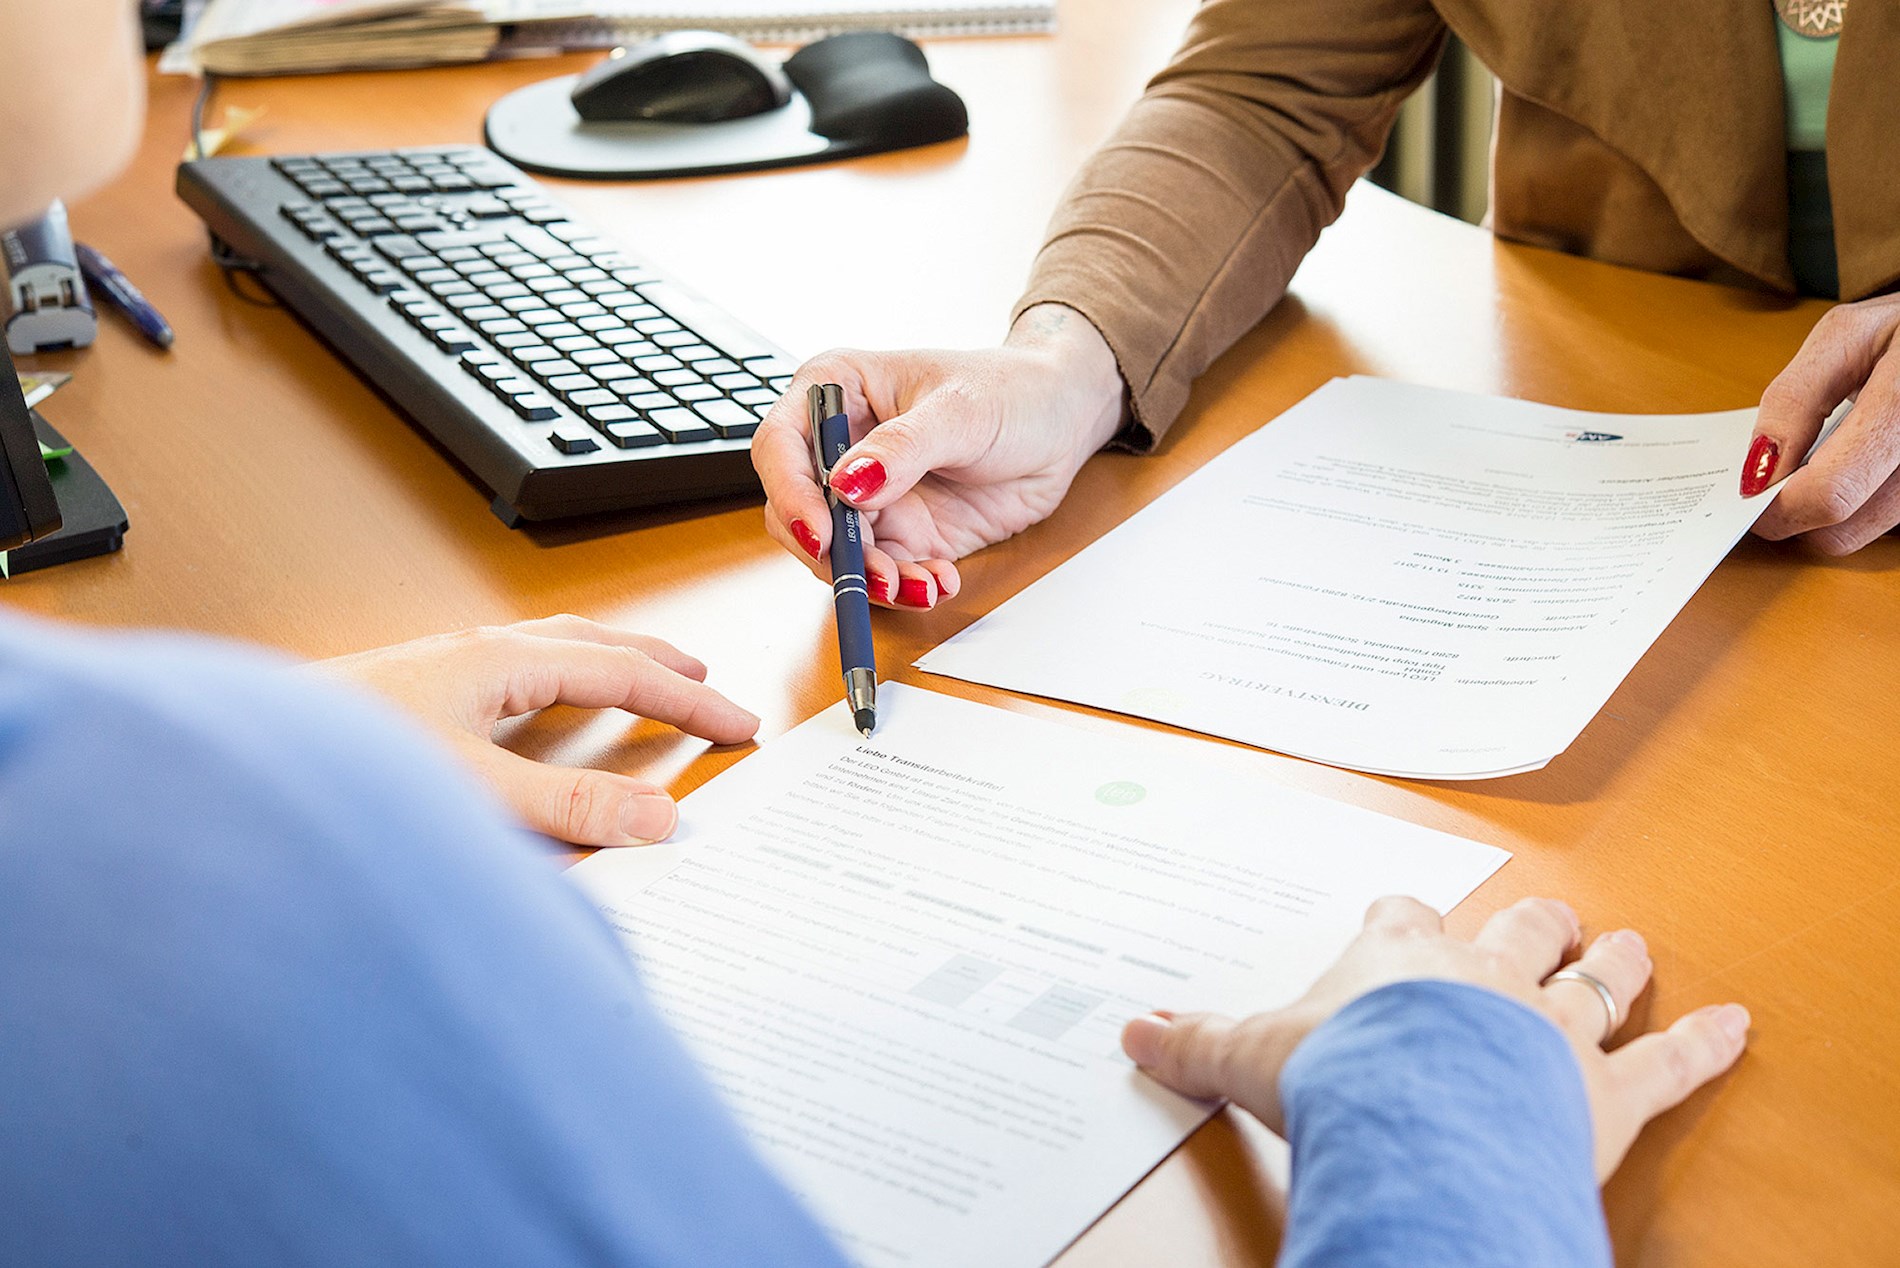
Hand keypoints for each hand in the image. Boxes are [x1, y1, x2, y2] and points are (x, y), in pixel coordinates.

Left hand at [314, 615, 758, 847]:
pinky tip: (541, 711)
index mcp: (497, 661)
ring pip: (550, 651)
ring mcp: (441, 668)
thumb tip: (659, 817)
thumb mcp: (470, 793)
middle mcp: (473, 653)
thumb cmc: (340, 766)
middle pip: (590, 643)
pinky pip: (516, 671)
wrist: (239, 764)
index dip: (688, 700)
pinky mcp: (414, 694)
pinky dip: (560, 681)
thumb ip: (567, 809)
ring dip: (608, 663)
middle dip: (656, 663)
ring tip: (643, 682)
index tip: (740, 723)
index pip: (621, 673)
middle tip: (707, 684)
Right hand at [752, 304, 1126, 609]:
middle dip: (830, 553)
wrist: (1062, 423)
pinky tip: (940, 582)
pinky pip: (884, 574)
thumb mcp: (960, 411)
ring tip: (919, 585)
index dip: (791, 493)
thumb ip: (902, 448)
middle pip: (798, 511)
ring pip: (838, 554)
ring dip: (870, 580)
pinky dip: (907, 588)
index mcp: (836, 391)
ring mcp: (870, 496)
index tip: (820, 533)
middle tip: (874, 575)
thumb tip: (847, 484)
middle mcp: (841, 447)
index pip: (781, 445)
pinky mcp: (903, 534)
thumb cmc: (1011, 391)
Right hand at [1120, 896, 1749, 1180]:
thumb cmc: (1341, 1075)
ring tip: (1626, 943)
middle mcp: (1481, 977)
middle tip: (1547, 910)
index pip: (1399, 921)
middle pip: (1512, 934)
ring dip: (1612, 963)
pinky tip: (1733, 1024)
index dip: (1400, 919)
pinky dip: (1702, 1044)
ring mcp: (1550, 1027)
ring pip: (1592, 983)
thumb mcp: (1249, 1055)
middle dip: (1529, 922)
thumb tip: (1134, 1032)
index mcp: (1399, 960)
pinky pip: (1668, 1062)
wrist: (1418, 1117)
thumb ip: (1196, 1043)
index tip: (1397, 914)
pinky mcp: (1606, 1089)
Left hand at [1749, 293, 1899, 553]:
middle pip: (1841, 531)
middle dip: (1794, 511)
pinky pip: (1881, 520)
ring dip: (1825, 507)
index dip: (1775, 506)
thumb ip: (1794, 402)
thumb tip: (1756, 473)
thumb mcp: (1844, 337)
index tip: (1746, 492)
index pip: (1831, 493)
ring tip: (1822, 455)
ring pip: (1860, 532)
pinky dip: (1855, 501)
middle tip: (1778, 472)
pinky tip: (1850, 461)